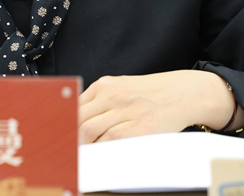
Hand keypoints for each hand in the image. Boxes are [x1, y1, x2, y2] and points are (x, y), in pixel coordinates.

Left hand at [78, 70, 238, 142]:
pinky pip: (109, 141)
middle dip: (69, 138)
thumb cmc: (152, 95)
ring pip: (89, 131)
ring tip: (80, 157)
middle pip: (77, 120)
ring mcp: (124, 111)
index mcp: (105, 85)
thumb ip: (101, 101)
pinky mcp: (137, 127)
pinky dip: (99, 151)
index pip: (73, 106)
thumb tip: (78, 121)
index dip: (63, 123)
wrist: (185, 93)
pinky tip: (98, 157)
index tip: (58, 136)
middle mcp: (111, 95)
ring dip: (82, 147)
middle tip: (65, 152)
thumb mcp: (123, 89)